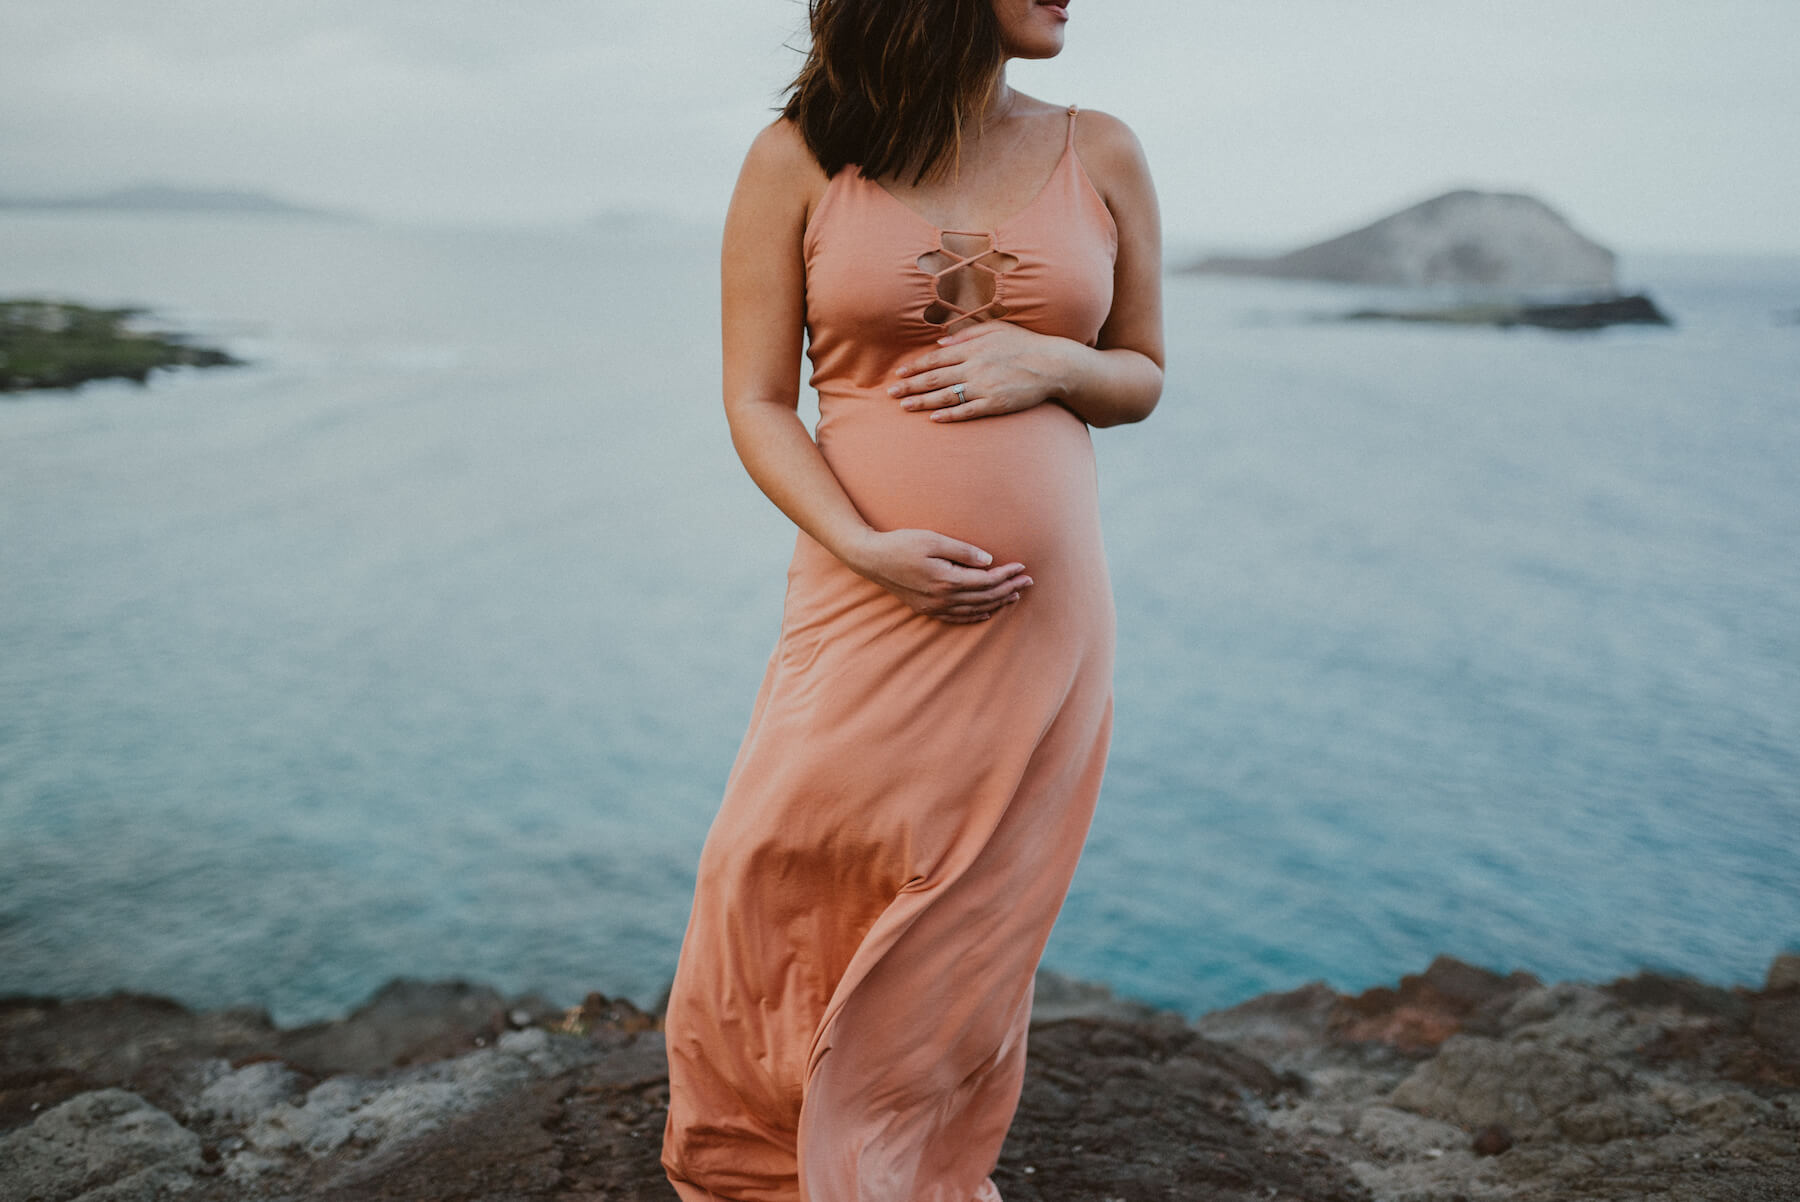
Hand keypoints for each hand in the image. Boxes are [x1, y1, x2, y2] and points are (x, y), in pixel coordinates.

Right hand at [843, 528, 1032, 623]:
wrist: (871, 558)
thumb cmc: (901, 543)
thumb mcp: (933, 540)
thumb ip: (963, 551)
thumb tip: (988, 561)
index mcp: (947, 580)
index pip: (986, 581)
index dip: (1007, 574)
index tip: (1023, 567)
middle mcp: (942, 598)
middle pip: (984, 597)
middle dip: (1008, 589)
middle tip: (1028, 582)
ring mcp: (934, 606)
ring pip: (974, 609)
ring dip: (997, 603)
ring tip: (1014, 595)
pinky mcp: (926, 608)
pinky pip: (957, 617)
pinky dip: (975, 616)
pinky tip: (986, 612)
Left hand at [887, 321, 1073, 422]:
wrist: (1053, 364)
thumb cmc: (1024, 344)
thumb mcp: (996, 329)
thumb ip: (966, 334)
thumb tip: (941, 340)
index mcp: (973, 348)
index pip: (936, 357)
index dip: (916, 366)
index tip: (899, 372)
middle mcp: (975, 367)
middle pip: (935, 378)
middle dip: (911, 385)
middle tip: (891, 393)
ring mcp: (984, 387)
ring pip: (947, 395)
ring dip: (922, 401)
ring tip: (903, 406)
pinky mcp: (995, 404)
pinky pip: (968, 410)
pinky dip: (950, 414)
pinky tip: (933, 418)